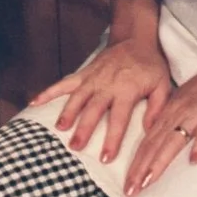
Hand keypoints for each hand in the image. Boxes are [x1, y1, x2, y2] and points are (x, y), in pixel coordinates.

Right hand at [31, 36, 172, 162]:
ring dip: (67, 113)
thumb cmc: (150, 65)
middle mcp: (106, 84)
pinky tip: (34, 101)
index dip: (112, 139)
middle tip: (75, 147)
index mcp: (126, 90)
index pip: (118, 119)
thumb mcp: (162, 85)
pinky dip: (48, 91)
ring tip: (59, 128)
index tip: (105, 157)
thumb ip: (156, 108)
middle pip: (93, 110)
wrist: (135, 39)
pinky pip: (64, 83)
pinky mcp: (84, 73)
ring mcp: (92, 78)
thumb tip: (149, 130)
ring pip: (76, 97)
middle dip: (84, 129)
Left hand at [124, 58, 196, 193]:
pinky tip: (194, 161)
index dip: (137, 163)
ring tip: (147, 181)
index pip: (148, 141)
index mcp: (168, 111)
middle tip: (130, 189)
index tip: (129, 182)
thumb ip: (173, 121)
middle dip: (140, 169)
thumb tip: (161, 141)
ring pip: (172, 140)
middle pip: (154, 144)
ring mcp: (195, 113)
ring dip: (159, 162)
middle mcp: (177, 113)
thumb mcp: (184, 103)